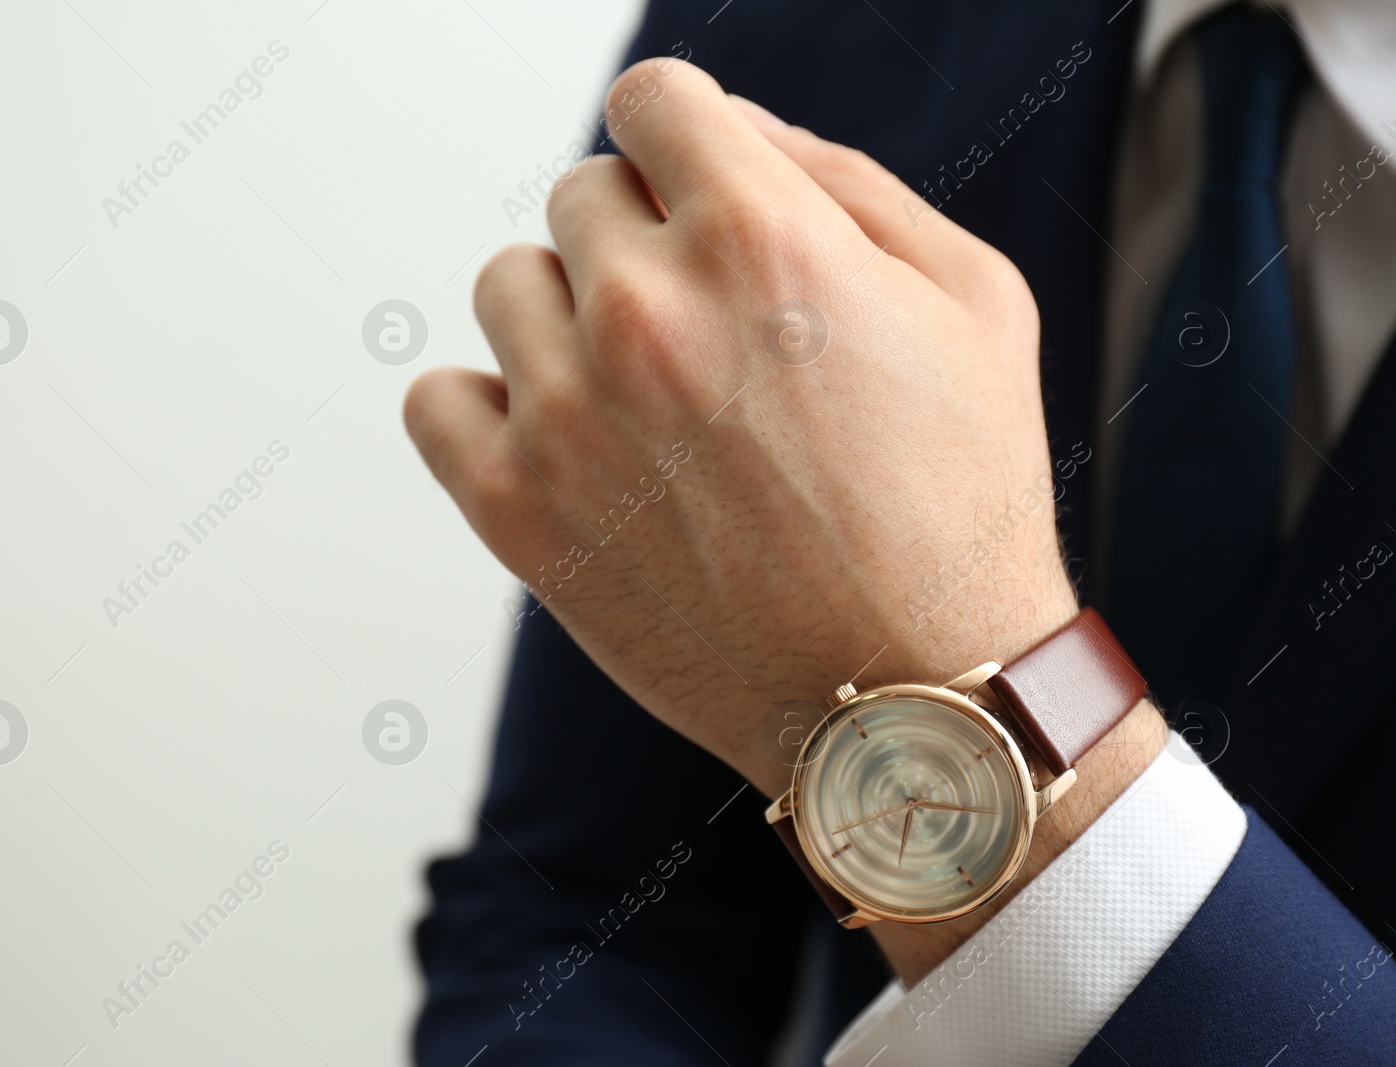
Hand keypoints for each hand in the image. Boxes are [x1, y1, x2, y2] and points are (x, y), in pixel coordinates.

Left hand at [405, 58, 1077, 798]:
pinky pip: (436, 399)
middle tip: (710, 336)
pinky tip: (561, 440)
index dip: (682, 140)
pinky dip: (486, 407)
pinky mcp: (517, 511)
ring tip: (648, 401)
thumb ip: (845, 178)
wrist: (913, 699)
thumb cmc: (960, 504)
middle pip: (580, 196)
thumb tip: (733, 129)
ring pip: (508, 286)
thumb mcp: (971, 300)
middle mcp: (647, 309)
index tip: (696, 194)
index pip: (652, 102)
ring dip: (568, 320)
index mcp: (760, 235)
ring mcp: (568, 413)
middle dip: (642, 242)